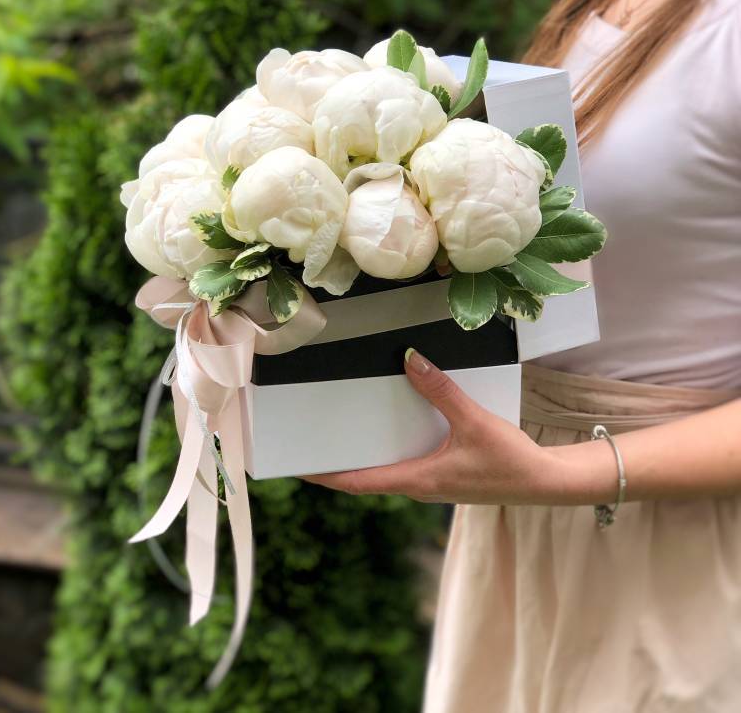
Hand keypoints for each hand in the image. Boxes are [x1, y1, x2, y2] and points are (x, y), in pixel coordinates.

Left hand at [297, 348, 575, 504]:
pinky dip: (392, 450)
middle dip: (340, 465)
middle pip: (367, 479)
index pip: (360, 483)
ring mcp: (433, 484)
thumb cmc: (510, 460)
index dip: (327, 476)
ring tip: (344, 432)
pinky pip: (407, 463)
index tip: (300, 467)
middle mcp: (420, 486)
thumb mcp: (473, 421)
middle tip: (314, 443)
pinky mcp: (446, 476)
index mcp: (418, 480)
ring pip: (388, 471)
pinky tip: (395, 426)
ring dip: (366, 457)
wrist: (545, 483)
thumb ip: (441, 390)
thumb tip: (411, 359)